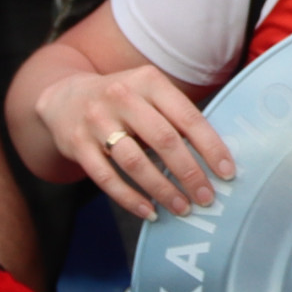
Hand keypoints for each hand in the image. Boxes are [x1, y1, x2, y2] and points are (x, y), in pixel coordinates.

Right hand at [33, 60, 239, 219]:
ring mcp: (96, 121)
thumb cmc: (123, 101)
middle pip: (164, 140)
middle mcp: (122, 97)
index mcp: (149, 81)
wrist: (64, 98)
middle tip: (207, 197)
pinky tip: (149, 211)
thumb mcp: (149, 93)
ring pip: (135, 162)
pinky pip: (106, 178)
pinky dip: (129, 198)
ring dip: (162, 189)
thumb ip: (176, 116)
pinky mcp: (77, 144)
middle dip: (189, 173)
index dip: (210, 147)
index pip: (187, 117)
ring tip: (182, 207)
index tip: (227, 172)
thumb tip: (215, 157)